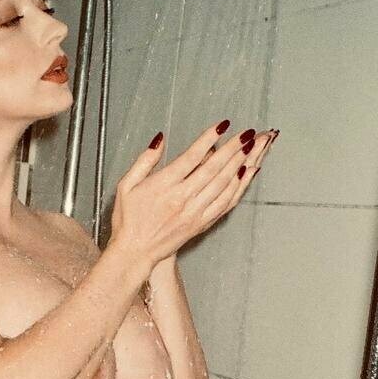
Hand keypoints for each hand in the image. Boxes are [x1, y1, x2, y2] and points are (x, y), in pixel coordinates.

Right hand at [109, 123, 275, 268]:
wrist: (135, 253)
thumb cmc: (128, 220)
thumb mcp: (127, 185)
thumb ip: (145, 160)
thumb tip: (160, 139)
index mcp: (164, 186)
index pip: (192, 157)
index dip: (209, 139)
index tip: (222, 125)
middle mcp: (182, 199)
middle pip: (213, 168)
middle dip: (232, 148)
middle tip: (245, 134)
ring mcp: (194, 213)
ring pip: (223, 185)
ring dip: (239, 164)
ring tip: (250, 148)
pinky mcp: (201, 224)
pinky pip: (225, 203)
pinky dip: (238, 187)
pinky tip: (246, 174)